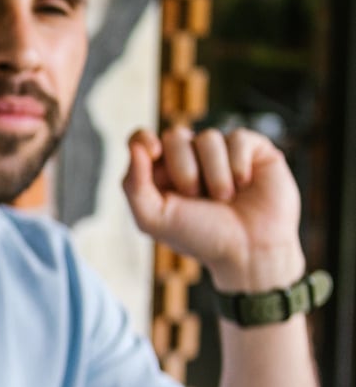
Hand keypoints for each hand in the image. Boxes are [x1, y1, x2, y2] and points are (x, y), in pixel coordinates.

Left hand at [121, 125, 305, 293]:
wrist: (248, 250)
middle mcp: (190, 158)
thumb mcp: (154, 219)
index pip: (141, 139)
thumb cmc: (200, 237)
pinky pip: (237, 138)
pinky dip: (238, 165)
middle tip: (197, 197)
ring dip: (214, 175)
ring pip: (208, 137)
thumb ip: (134, 185)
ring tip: (225, 198)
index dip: (143, 138)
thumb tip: (134, 146)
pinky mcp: (252, 148)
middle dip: (184, 170)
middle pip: (175, 136)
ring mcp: (222, 151)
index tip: (153, 151)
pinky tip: (245, 185)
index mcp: (161, 173)